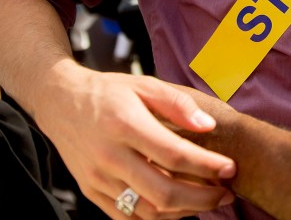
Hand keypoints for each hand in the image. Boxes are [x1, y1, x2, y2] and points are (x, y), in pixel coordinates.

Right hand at [35, 67, 235, 218]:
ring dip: (184, 211)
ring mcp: (98, 179)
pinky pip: (127, 218)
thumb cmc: (108, 92)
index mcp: (125, 125)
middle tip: (226, 194)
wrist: (59, 103)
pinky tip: (178, 208)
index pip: (174, 155)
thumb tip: (208, 126)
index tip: (231, 168)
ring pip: (147, 210)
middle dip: (203, 198)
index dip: (207, 166)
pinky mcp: (90, 192)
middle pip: (163, 191)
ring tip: (208, 201)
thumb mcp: (144, 84)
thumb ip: (178, 103)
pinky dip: (157, 218)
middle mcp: (109, 156)